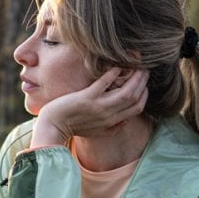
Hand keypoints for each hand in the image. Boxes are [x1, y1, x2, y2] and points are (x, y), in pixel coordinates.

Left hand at [31, 67, 148, 146]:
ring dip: (134, 77)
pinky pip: (104, 83)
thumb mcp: (97, 132)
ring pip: (125, 92)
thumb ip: (112, 128)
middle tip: (145, 69)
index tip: (144, 83)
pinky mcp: (87, 98)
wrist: (53, 126)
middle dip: (142, 82)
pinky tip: (117, 65)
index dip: (144, 94)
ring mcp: (98, 106)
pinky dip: (113, 74)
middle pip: (134, 98)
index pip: (137, 108)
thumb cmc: (74, 127)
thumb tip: (125, 121)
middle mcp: (108, 115)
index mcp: (112, 122)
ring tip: (136, 65)